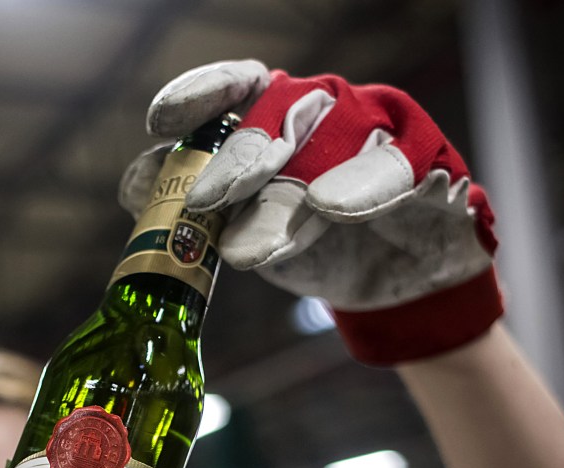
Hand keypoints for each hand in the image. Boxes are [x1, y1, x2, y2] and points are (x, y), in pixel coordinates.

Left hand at [120, 59, 503, 365]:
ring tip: (256, 243)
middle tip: (206, 202)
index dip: (198, 96)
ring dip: (291, 189)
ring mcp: (379, 128)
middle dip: (239, 157)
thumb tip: (135, 187)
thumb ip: (197, 210)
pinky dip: (363, 186)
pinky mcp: (428, 160)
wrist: (400, 285)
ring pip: (335, 138)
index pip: (236, 87)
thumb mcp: (252, 232)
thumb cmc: (318, 244)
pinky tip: (332, 210)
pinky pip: (397, 165)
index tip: (159, 124)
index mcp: (279, 113)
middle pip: (280, 112)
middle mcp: (326, 107)